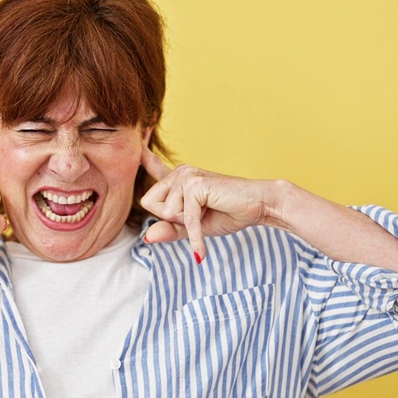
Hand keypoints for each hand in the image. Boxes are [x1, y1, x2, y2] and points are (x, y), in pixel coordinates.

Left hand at [139, 145, 280, 262]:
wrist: (259, 206)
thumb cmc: (229, 214)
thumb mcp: (193, 228)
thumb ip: (170, 230)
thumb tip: (146, 237)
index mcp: (179, 178)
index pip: (154, 170)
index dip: (144, 159)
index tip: (139, 146)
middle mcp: (180, 172)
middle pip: (150, 204)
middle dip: (173, 219)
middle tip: (201, 214)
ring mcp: (187, 175)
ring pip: (166, 213)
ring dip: (188, 223)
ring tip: (210, 212)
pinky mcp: (196, 185)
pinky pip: (185, 219)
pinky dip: (195, 237)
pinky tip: (201, 250)